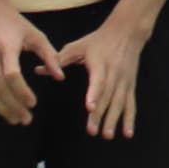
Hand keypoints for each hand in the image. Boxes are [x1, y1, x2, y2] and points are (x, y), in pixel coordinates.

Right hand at [0, 4, 59, 126]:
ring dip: (0, 109)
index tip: (33, 103)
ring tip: (15, 119)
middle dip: (12, 107)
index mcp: (7, 45)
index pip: (12, 75)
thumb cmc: (14, 23)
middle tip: (26, 119)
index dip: (21, 92)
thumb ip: (49, 56)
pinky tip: (0, 110)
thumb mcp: (35, 35)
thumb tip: (60, 77)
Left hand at [51, 11, 154, 139]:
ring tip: (106, 135)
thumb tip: (38, 70)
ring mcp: (124, 81)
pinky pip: (130, 104)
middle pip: (107, 96)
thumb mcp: (79, 46)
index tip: (90, 107)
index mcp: (101, 64)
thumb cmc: (99, 40)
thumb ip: (60, 59)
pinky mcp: (130, 86)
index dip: (95, 94)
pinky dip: (130, 119)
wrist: (127, 32)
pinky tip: (127, 133)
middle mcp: (114, 74)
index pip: (98, 81)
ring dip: (114, 120)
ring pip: (119, 103)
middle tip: (92, 131)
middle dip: (100, 115)